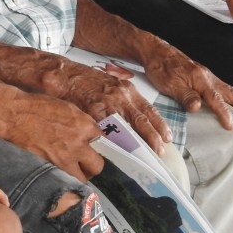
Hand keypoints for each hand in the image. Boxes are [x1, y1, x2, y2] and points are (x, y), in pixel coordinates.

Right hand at [0, 92, 105, 181]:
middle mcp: (78, 145)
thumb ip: (81, 122)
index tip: (92, 145)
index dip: (96, 143)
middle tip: (86, 162)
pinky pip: (62, 178)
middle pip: (98, 166)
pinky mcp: (49, 167)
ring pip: (82, 178)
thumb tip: (90, 133)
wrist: (13, 114)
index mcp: (84, 126)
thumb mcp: (66, 107)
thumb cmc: (36, 106)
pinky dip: (61, 176)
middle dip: (93, 165)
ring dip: (79, 175)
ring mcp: (63, 159)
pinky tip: (57, 169)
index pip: (102, 141)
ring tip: (71, 170)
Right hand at [41, 56, 173, 152]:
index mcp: (127, 90)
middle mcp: (120, 96)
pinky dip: (113, 143)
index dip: (159, 125)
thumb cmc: (87, 80)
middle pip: (141, 121)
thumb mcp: (111, 85)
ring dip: (135, 144)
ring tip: (142, 157)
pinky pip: (106, 131)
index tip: (167, 138)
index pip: (149, 110)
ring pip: (126, 128)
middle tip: (158, 152)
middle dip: (152, 138)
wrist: (66, 75)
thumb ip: (123, 99)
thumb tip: (135, 120)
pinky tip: (118, 152)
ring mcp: (106, 104)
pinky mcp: (92, 112)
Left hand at [138, 39, 232, 129]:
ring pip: (229, 90)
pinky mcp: (202, 75)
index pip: (216, 99)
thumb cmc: (160, 67)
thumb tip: (198, 108)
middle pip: (231, 93)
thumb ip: (185, 95)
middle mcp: (207, 76)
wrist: (155, 51)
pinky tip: (231, 103)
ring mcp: (206, 75)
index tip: (231, 127)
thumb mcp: (169, 84)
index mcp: (200, 79)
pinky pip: (221, 87)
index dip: (225, 113)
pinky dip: (231, 97)